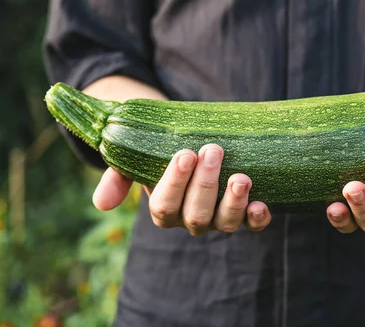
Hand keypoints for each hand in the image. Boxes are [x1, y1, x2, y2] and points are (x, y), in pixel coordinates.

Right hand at [92, 144, 271, 234]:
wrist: (193, 139)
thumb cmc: (162, 149)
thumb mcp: (136, 159)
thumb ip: (118, 177)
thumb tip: (102, 204)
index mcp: (165, 209)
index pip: (165, 206)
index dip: (175, 183)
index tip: (185, 153)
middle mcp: (192, 219)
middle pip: (196, 214)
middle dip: (205, 184)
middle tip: (212, 150)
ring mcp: (219, 218)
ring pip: (225, 223)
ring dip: (233, 202)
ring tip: (240, 178)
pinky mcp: (245, 213)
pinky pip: (252, 225)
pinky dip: (258, 218)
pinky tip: (261, 204)